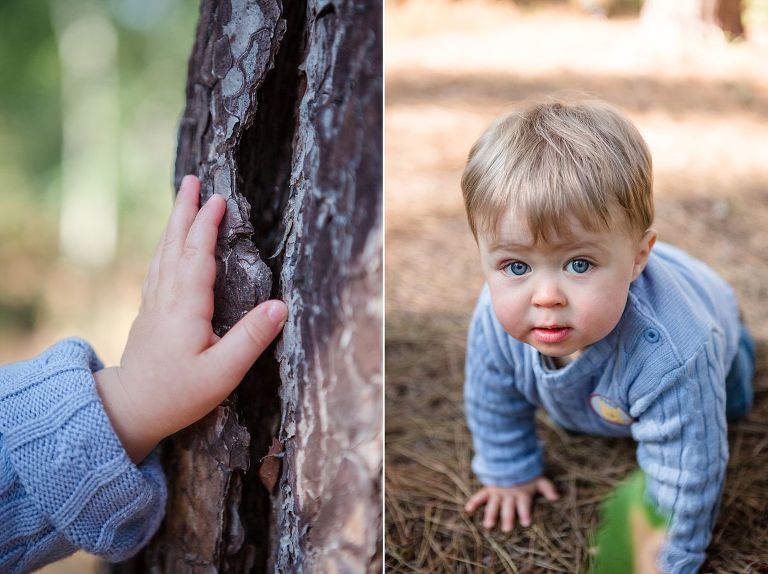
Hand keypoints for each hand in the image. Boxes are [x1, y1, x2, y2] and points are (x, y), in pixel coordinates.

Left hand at [94, 175, 287, 463]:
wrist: (130, 410)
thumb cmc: (178, 395)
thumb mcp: (222, 374)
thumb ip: (251, 339)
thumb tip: (281, 306)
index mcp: (186, 307)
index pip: (198, 255)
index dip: (208, 225)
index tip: (220, 199)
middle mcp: (167, 298)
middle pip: (176, 245)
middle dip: (185, 211)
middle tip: (192, 180)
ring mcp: (154, 304)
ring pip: (164, 253)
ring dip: (174, 224)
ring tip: (182, 200)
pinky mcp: (150, 313)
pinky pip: (158, 267)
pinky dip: (166, 247)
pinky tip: (169, 244)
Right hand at [465, 476, 558, 531]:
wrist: (512, 460)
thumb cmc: (527, 475)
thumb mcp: (539, 480)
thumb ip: (547, 488)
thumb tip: (556, 497)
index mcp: (522, 493)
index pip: (524, 504)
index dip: (525, 512)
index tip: (526, 522)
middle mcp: (509, 494)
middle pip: (508, 507)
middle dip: (508, 517)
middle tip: (507, 529)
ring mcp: (498, 492)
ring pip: (494, 505)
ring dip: (491, 514)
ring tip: (488, 525)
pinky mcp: (489, 490)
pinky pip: (480, 495)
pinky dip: (474, 502)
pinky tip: (468, 509)